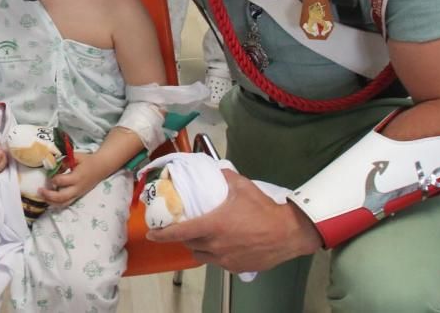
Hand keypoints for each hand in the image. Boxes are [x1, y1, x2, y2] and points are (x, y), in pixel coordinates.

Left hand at [39, 153, 102, 206]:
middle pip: (61, 197)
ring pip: (63, 203)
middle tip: (39, 190)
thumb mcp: (76, 157)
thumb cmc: (88, 161)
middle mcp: (77, 188)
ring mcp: (78, 194)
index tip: (47, 175)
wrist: (101, 167)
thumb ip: (64, 161)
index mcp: (77, 177)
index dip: (52, 178)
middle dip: (49, 195)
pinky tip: (49, 200)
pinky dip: (57, 203)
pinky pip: (66, 203)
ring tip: (42, 197)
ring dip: (51, 202)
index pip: (61, 181)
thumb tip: (52, 164)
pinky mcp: (78, 196)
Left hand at [147, 169, 321, 272]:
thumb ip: (224, 176)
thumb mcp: (242, 186)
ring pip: (202, 255)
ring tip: (202, 237)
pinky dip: (214, 254)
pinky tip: (222, 246)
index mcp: (212, 225)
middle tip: (184, 228)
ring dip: (197, 247)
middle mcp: (215, 245)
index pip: (179, 232)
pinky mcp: (236, 268)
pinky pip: (217, 263)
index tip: (152, 233)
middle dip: (183, 237)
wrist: (287, 233)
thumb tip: (215, 169)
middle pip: (189, 244)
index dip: (162, 234)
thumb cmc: (263, 209)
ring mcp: (225, 259)